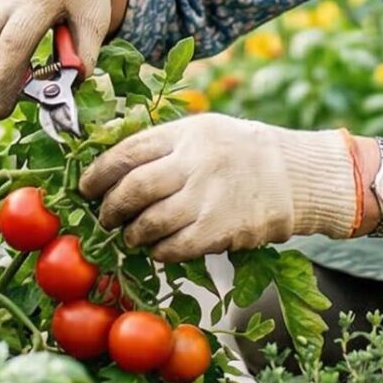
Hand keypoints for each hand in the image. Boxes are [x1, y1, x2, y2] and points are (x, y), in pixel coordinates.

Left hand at [80, 115, 359, 263]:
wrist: (297, 175)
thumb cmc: (242, 152)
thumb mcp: (203, 130)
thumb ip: (163, 144)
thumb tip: (111, 164)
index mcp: (187, 132)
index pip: (127, 152)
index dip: (98, 173)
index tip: (85, 187)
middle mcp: (195, 162)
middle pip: (133, 188)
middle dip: (110, 208)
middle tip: (104, 218)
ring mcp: (208, 197)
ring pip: (149, 222)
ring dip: (131, 234)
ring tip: (130, 236)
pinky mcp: (220, 229)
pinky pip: (174, 247)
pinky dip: (158, 252)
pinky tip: (157, 249)